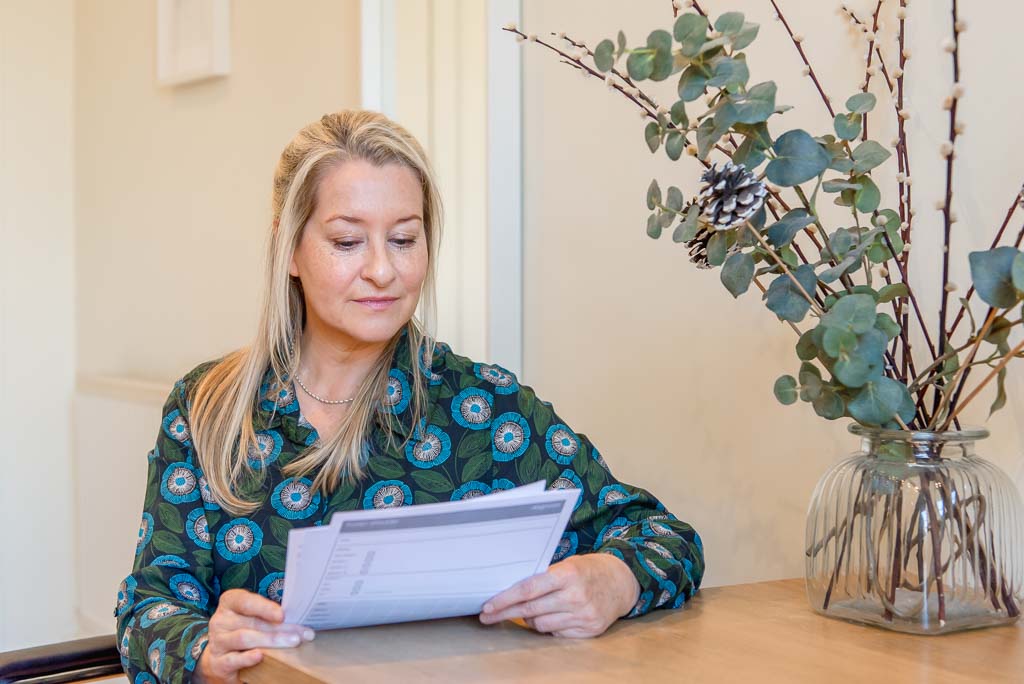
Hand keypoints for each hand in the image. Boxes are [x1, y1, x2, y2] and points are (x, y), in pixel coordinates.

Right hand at [194, 589, 313, 683]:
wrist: (223, 659)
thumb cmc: (246, 630)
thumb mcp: (254, 618)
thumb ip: (270, 614)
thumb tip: (300, 616)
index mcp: (230, 603)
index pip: (245, 601)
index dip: (265, 607)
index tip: (283, 615)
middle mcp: (221, 620)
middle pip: (253, 622)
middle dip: (280, 628)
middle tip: (301, 634)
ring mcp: (218, 642)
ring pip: (245, 638)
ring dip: (271, 641)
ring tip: (291, 643)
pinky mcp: (218, 662)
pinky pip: (233, 659)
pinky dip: (247, 658)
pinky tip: (260, 656)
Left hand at [478, 553, 640, 637]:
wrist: (620, 582)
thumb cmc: (587, 570)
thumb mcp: (566, 565)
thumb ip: (543, 578)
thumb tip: (509, 591)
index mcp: (568, 575)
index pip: (529, 589)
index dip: (505, 599)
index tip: (488, 605)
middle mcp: (576, 596)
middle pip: (530, 610)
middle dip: (505, 613)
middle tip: (488, 616)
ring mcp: (583, 615)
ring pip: (541, 625)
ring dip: (531, 619)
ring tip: (533, 609)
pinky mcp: (589, 630)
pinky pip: (556, 633)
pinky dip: (550, 626)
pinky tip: (555, 615)